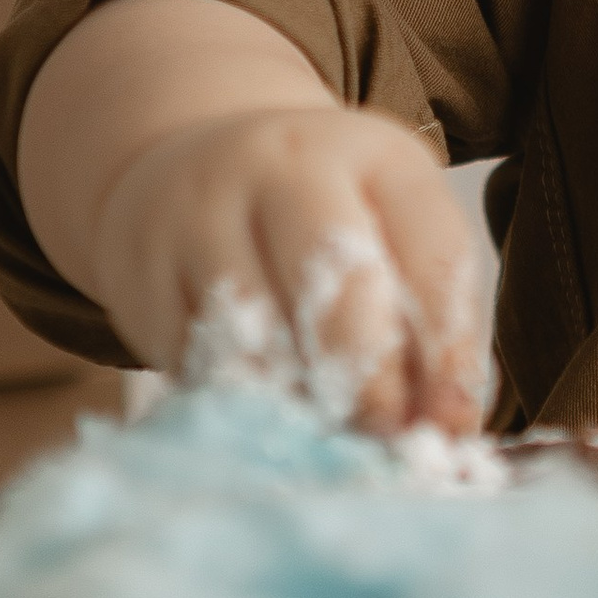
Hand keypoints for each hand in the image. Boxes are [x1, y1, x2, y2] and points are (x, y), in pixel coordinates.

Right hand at [16, 0, 486, 433]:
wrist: (187, 170)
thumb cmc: (320, 219)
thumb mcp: (388, 230)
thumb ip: (427, 316)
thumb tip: (447, 429)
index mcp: (375, 156)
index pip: (433, 255)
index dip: (452, 353)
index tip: (452, 422)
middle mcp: (284, 167)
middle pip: (338, 284)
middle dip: (371, 383)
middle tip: (383, 438)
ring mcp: (202, 213)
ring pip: (255, 331)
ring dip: (296, 403)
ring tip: (324, 441)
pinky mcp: (144, 271)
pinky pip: (194, 359)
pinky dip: (235, 403)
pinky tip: (262, 422)